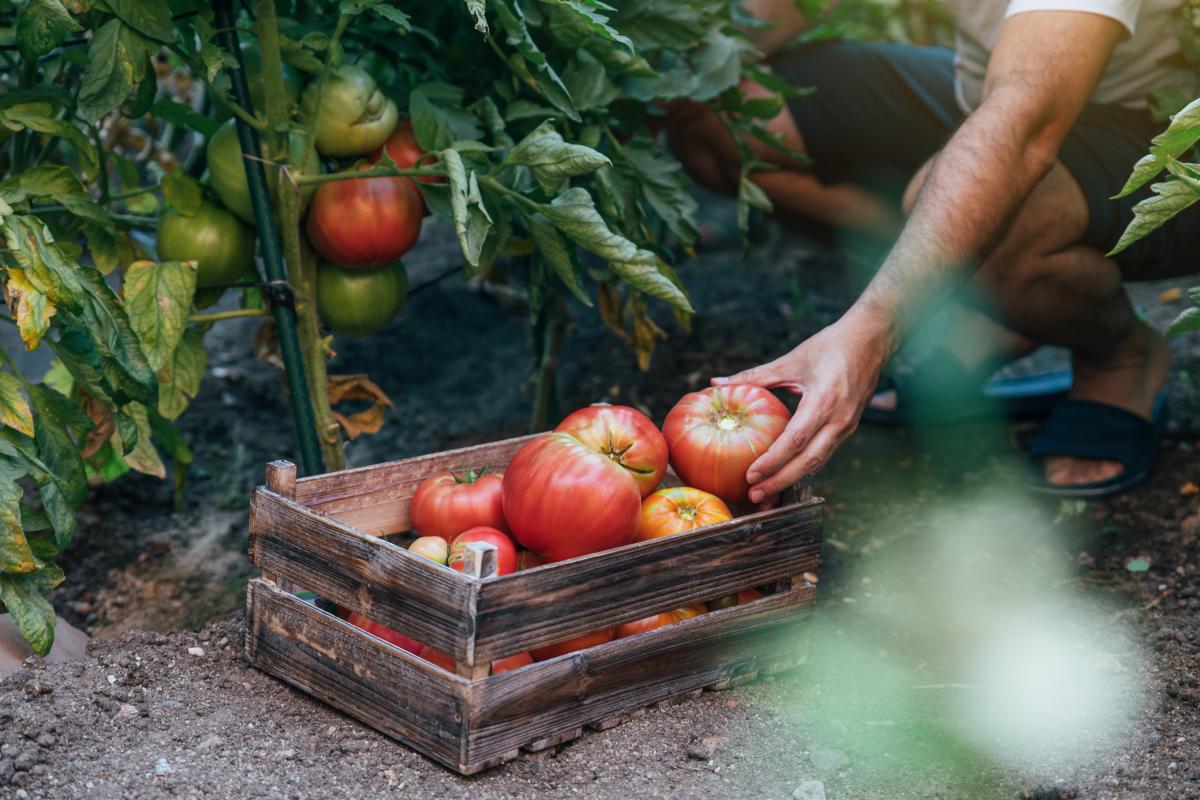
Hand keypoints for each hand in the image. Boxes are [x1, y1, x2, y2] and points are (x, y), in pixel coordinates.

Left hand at [713, 313, 891, 502]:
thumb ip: (754, 376)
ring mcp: (847, 426)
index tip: (750, 475)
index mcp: (824, 401)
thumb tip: (717, 383)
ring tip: (766, 492)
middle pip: (809, 461)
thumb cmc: (831, 346)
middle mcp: (839, 419)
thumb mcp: (791, 360)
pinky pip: (825, 453)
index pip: (795, 440)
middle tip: (754, 496)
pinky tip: (785, 474)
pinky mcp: (848, 427)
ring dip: (792, 479)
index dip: (773, 461)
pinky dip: (804, 467)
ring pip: (819, 461)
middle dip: (780, 481)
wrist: (872, 339)